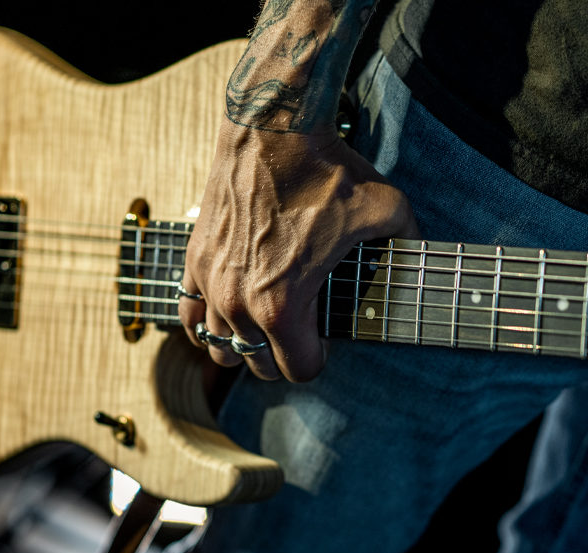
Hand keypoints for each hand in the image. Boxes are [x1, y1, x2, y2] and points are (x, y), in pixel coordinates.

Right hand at [178, 121, 418, 381]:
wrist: (273, 128)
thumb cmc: (325, 171)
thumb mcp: (385, 209)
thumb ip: (408, 242)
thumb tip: (418, 252)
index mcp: (283, 306)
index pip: (298, 369)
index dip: (318, 359)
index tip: (324, 341)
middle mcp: (238, 303)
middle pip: (258, 365)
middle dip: (281, 356)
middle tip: (298, 333)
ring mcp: (211, 283)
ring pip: (220, 348)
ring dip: (243, 344)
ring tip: (262, 324)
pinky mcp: (195, 260)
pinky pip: (189, 314)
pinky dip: (207, 321)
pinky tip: (227, 307)